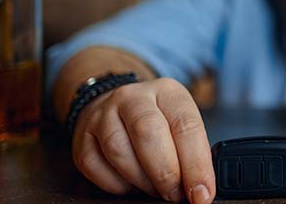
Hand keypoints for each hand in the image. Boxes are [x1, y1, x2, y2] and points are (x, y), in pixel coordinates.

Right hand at [71, 78, 214, 203]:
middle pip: (149, 134)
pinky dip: (117, 185)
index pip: (186, 125)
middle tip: (176, 195)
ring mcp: (103, 115)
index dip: (196, 164)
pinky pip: (96, 167)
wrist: (115, 106)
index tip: (202, 193)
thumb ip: (193, 150)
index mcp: (167, 91)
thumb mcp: (182, 122)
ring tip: (156, 190)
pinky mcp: (83, 137)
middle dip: (166, 173)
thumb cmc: (158, 120)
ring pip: (120, 151)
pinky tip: (132, 184)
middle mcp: (133, 97)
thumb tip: (201, 188)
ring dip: (142, 181)